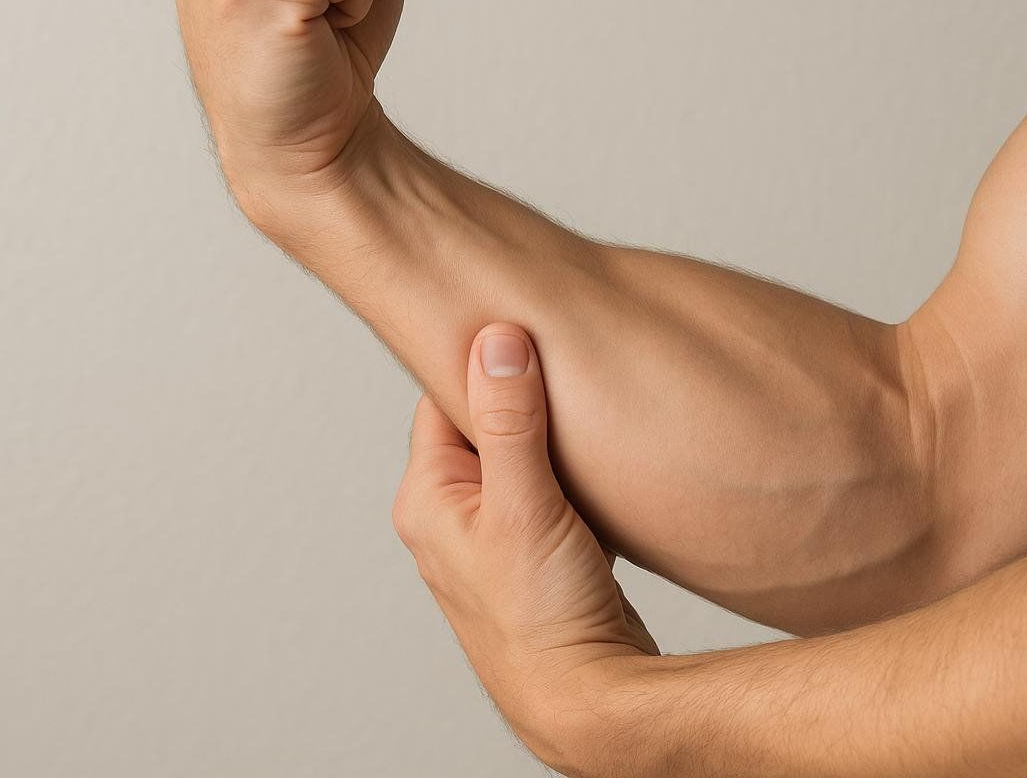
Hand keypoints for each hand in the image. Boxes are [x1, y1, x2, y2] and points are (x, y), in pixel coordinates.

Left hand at [392, 324, 658, 770]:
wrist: (586, 698)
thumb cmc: (542, 616)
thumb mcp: (524, 503)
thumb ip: (508, 420)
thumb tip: (497, 340)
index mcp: (427, 497)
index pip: (445, 396)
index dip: (485, 360)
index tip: (528, 328)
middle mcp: (449, 517)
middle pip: (481, 423)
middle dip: (523, 396)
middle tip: (566, 364)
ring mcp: (492, 538)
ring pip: (518, 457)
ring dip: (550, 437)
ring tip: (585, 412)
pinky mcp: (534, 554)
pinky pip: (546, 489)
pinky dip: (568, 473)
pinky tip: (598, 468)